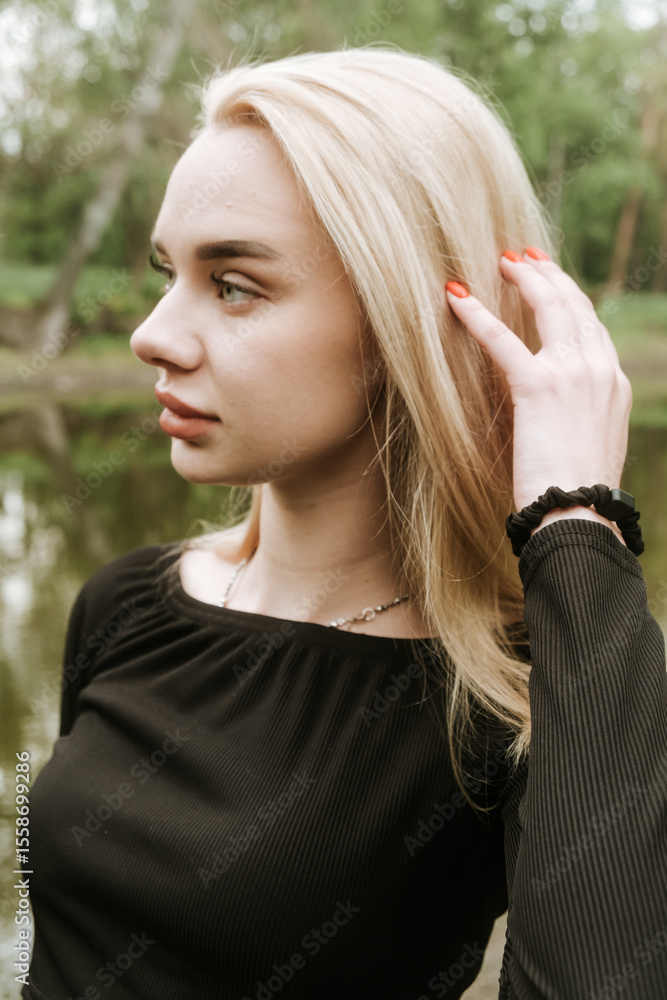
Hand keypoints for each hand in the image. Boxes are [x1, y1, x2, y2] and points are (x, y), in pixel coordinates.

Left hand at [445, 249, 631, 540]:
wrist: (578, 513)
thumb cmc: (576, 494)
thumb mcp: (589, 445)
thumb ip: (577, 417)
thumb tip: (557, 416)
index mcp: (614, 383)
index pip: (592, 327)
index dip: (570, 297)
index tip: (550, 280)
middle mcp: (600, 370)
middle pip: (574, 305)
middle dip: (548, 274)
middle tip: (523, 257)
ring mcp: (573, 374)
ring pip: (549, 307)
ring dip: (523, 278)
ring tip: (500, 261)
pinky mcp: (539, 387)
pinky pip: (502, 339)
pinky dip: (476, 315)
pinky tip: (455, 297)